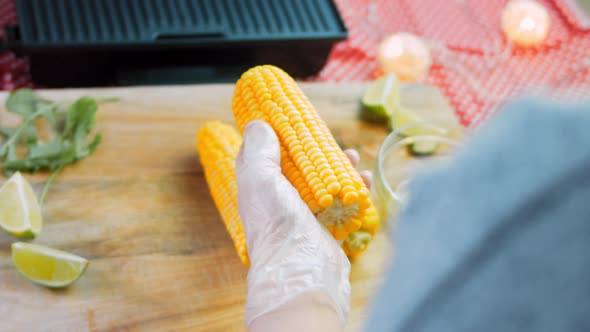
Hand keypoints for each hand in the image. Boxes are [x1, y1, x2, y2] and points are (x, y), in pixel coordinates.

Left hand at [235, 120, 370, 330]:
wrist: (301, 272)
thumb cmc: (276, 223)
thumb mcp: (260, 178)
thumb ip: (259, 151)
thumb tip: (257, 124)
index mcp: (258, 187)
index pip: (261, 155)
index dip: (273, 136)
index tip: (289, 119)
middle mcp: (277, 200)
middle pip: (296, 166)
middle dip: (315, 149)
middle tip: (331, 140)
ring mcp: (301, 215)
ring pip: (321, 182)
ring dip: (339, 168)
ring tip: (354, 159)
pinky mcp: (324, 228)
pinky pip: (339, 203)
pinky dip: (352, 190)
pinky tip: (363, 182)